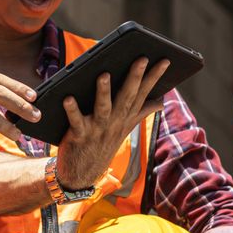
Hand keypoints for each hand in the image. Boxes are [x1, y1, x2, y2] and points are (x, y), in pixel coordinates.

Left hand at [54, 58, 169, 189]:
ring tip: (104, 75)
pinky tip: (67, 98)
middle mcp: (115, 122)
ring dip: (104, 92)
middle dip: (135, 77)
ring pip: (103, 108)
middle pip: (127, 97)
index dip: (155, 77)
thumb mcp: (125, 128)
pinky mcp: (79, 136)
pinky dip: (72, 110)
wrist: (82, 174)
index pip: (144, 94)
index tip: (165, 60)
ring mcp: (98, 129)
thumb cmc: (102, 144)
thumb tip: (161, 102)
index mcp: (126, 117)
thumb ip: (142, 112)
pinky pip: (76, 122)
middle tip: (141, 58)